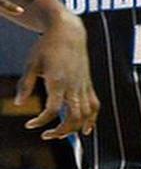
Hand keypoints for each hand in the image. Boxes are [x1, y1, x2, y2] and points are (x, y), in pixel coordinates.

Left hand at [16, 12, 99, 138]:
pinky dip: (92, 119)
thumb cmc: (46, 46)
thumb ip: (25, 85)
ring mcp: (83, 86)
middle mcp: (73, 86)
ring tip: (62, 134)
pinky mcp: (88, 84)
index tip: (29, 125)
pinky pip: (94, 105)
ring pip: (85, 114)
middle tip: (46, 135)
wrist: (69, 32)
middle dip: (60, 131)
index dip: (41, 122)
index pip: (52, 110)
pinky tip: (85, 129)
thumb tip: (18, 103)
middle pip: (73, 117)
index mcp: (58, 82)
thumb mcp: (31, 64)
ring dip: (75, 128)